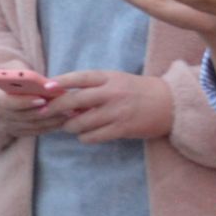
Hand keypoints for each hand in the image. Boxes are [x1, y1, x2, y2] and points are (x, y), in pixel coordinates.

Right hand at [0, 60, 67, 134]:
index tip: (42, 99)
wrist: (7, 86)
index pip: (9, 103)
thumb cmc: (15, 74)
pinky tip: (66, 119)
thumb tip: (43, 83)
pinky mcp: (20, 131)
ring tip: (70, 112)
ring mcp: (10, 126)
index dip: (26, 102)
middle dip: (46, 112)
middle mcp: (1, 115)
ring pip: (33, 126)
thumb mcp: (18, 68)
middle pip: (25, 117)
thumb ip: (27, 75)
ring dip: (53, 120)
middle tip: (65, 107)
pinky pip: (37, 131)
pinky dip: (52, 126)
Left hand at [45, 70, 173, 143]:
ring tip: (70, 126)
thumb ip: (95, 87)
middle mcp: (112, 93)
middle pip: (74, 100)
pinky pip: (92, 136)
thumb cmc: (139, 91)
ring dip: (70, 126)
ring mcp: (116, 112)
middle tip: (45, 112)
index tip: (45, 88)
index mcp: (110, 77)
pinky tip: (86, 134)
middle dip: (55, 108)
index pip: (79, 77)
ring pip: (80, 122)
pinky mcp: (121, 129)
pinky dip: (84, 137)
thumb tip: (66, 99)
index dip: (60, 82)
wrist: (170, 104)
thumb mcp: (118, 81)